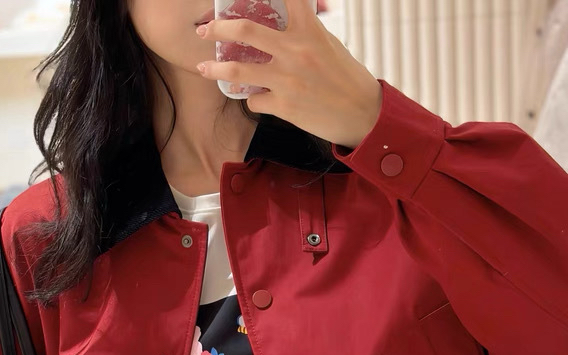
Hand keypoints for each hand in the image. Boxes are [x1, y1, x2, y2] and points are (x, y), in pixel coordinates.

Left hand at [195, 0, 382, 150]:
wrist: (363, 114)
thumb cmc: (348, 78)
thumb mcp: (329, 45)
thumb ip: (304, 33)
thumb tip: (284, 26)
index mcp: (309, 29)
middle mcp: (294, 51)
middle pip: (245, 30)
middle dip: (219, 28)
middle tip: (205, 29)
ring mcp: (287, 79)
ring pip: (238, 70)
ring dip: (215, 69)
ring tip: (204, 68)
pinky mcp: (284, 106)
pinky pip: (254, 101)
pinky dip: (253, 99)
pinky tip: (258, 98)